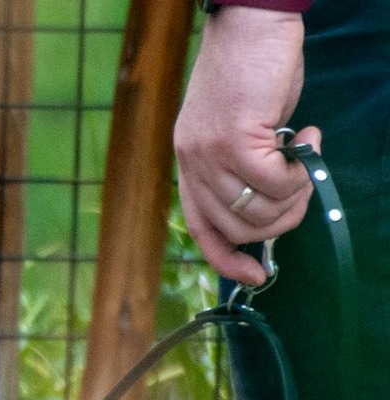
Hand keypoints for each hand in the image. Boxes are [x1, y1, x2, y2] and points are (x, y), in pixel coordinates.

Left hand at [174, 6, 317, 286]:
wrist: (251, 27)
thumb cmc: (253, 72)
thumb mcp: (241, 128)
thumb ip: (245, 166)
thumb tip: (269, 204)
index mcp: (188, 163)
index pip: (201, 229)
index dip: (227, 259)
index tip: (257, 276)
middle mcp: (191, 163)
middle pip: (236, 228)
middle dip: (280, 220)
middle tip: (303, 187)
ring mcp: (209, 153)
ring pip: (258, 210)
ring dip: (294, 194)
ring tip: (306, 157)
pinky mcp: (234, 140)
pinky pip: (274, 183)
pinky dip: (300, 171)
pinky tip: (308, 139)